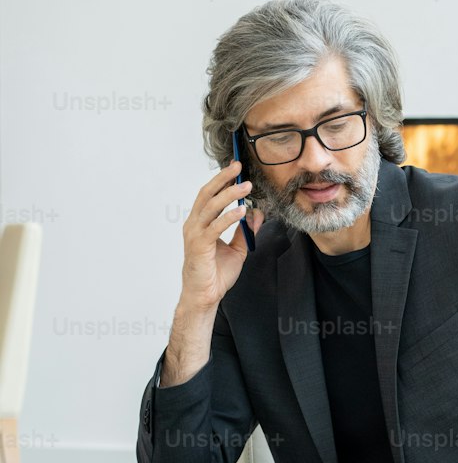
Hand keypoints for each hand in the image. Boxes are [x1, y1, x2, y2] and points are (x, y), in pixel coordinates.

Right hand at [179, 159, 262, 312]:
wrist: (205, 296)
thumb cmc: (216, 274)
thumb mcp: (237, 249)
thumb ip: (245, 231)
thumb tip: (257, 214)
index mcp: (200, 223)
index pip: (210, 196)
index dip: (222, 181)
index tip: (236, 169)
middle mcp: (194, 225)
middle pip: (207, 194)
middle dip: (223, 179)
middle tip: (238, 166)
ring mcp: (195, 234)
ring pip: (211, 207)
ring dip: (229, 195)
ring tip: (246, 186)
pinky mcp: (199, 246)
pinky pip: (215, 227)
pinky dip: (229, 217)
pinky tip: (242, 211)